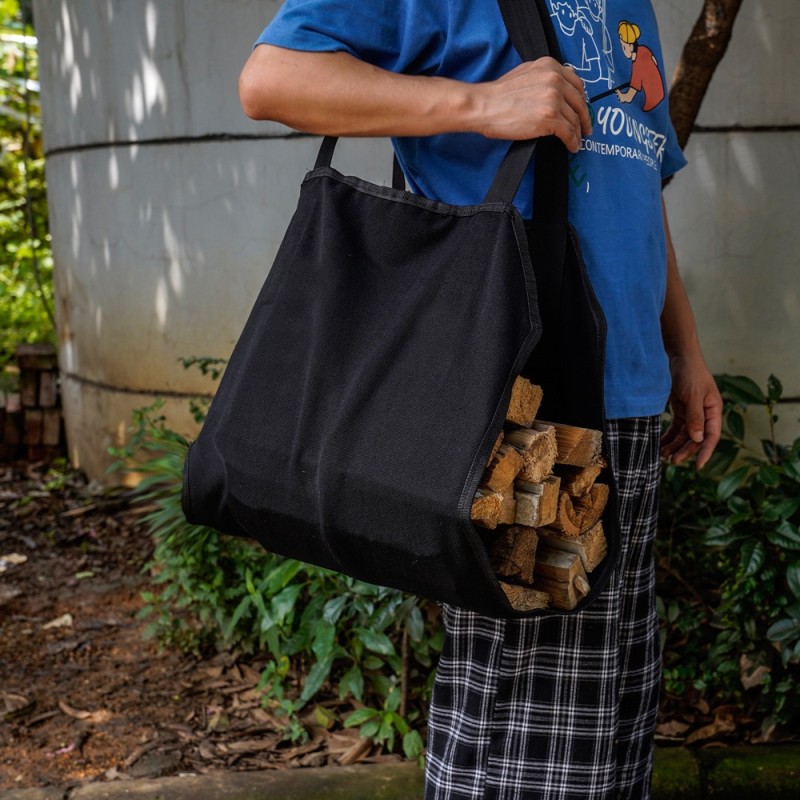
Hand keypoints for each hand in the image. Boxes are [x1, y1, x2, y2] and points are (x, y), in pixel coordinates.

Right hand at [478, 58, 591, 151]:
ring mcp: (554, 99)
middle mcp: (555, 79)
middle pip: (579, 102)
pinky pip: (568, 132)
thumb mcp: (524, 73)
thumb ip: (544, 75)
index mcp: (550, 66)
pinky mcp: (550, 118)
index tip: (582, 109)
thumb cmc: (498, 94)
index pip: (576, 83)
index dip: (582, 99)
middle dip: (584, 118)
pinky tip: (572, 147)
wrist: (485, 106)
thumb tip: (560, 83)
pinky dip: (572, 142)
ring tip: (577, 142)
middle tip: (586, 129)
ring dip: (577, 133)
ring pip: (574, 119)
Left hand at [661, 354, 722, 468]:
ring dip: (675, 445)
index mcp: (714, 410)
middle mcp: (705, 414)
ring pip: (684, 434)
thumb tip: (697, 439)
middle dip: (685, 450)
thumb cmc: (690, 373)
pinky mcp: (680, 409)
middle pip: (696, 438)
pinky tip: (661, 444)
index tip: (698, 466)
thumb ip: (695, 417)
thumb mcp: (693, 395)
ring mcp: (692, 412)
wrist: (678, 356)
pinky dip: (669, 435)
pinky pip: (676, 427)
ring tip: (663, 455)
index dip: (705, 452)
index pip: (711, 436)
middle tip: (672, 461)